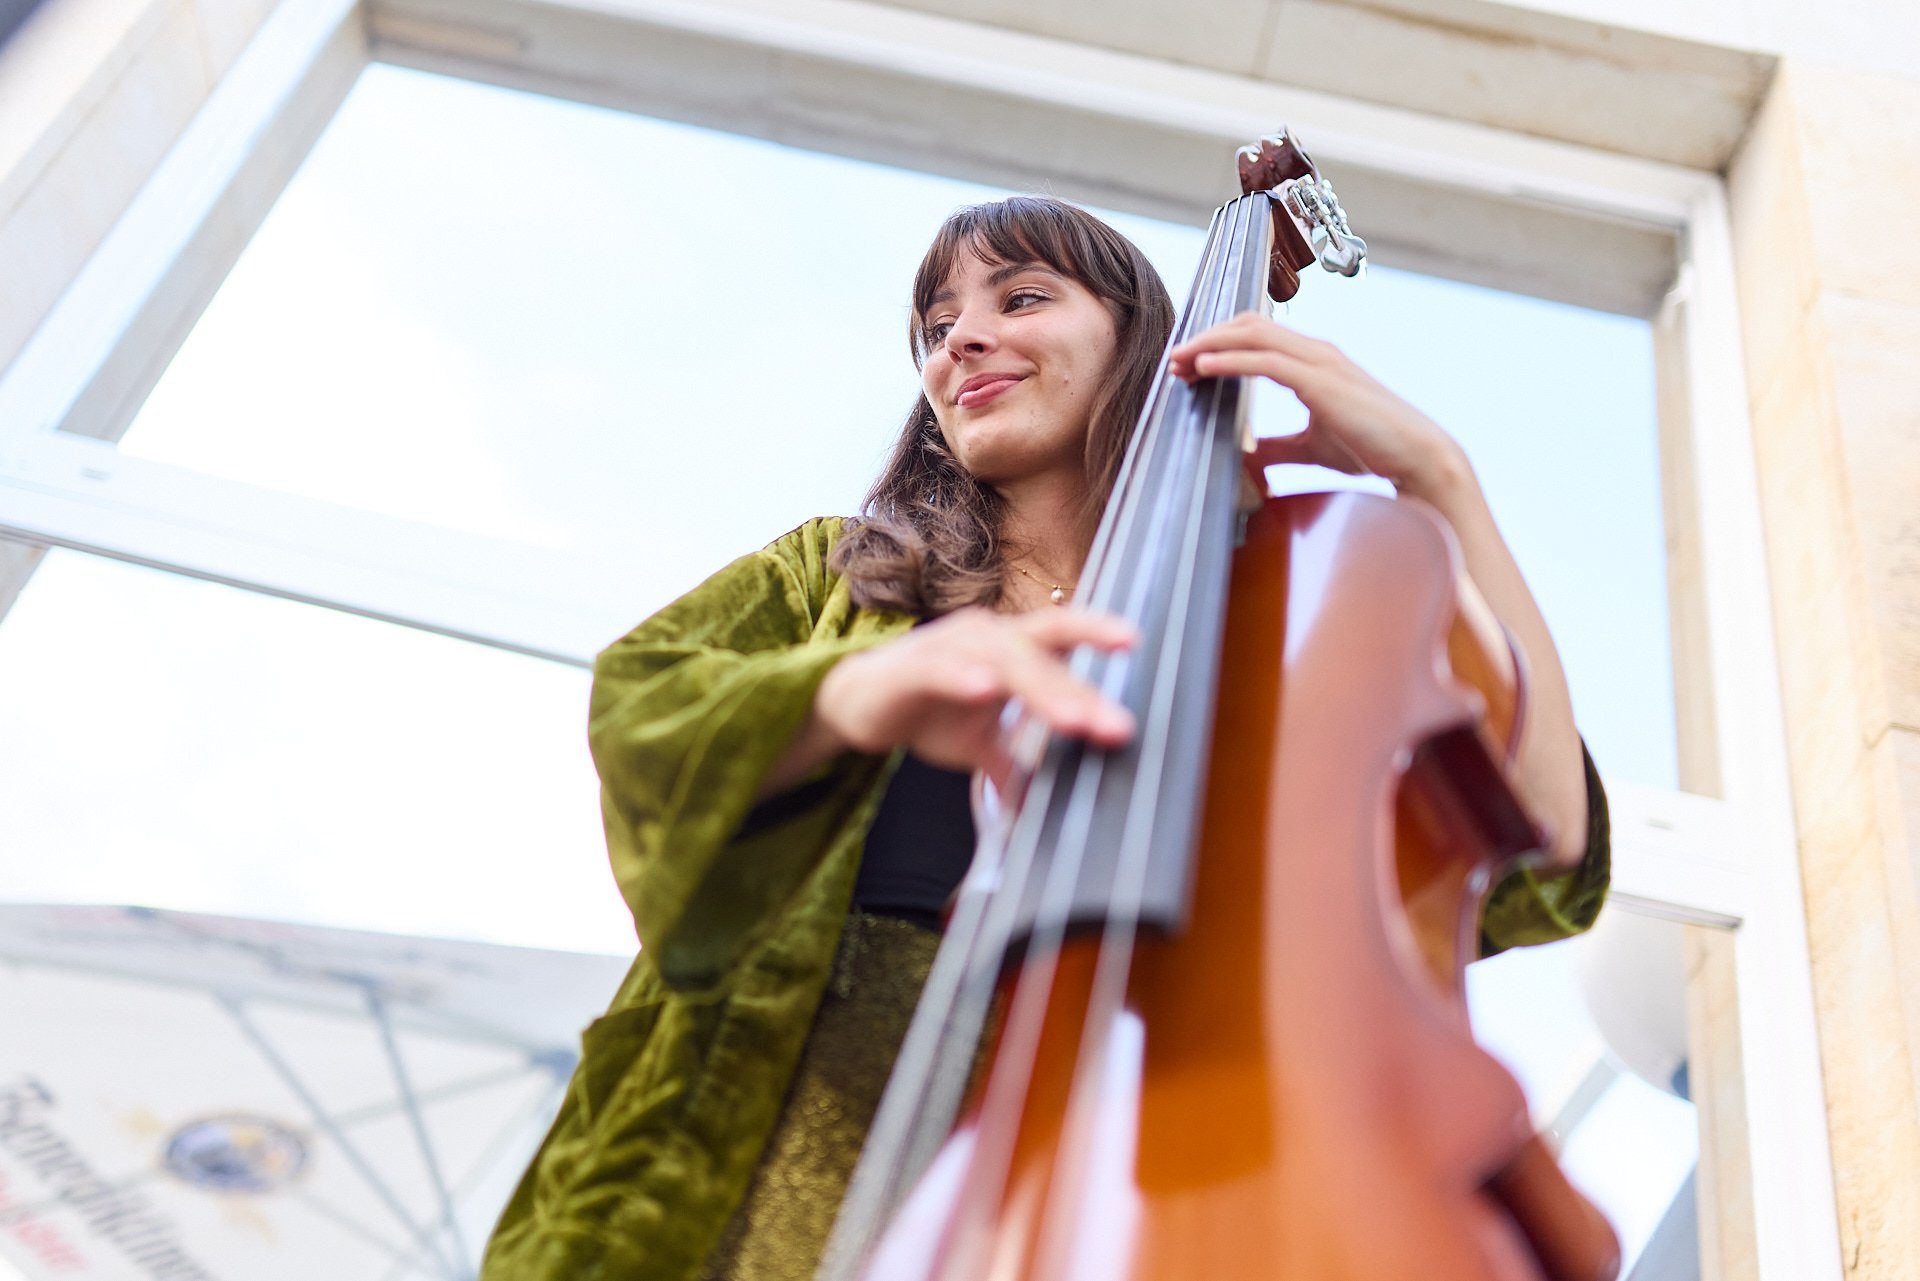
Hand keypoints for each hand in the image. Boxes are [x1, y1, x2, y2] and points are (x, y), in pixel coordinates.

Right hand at [814, 607, 1136, 773]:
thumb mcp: (982, 744)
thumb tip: (1047, 806)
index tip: (1136, 644)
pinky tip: (985, 690)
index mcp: (1008, 645)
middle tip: (1115, 726)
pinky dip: (963, 677)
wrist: (857, 703)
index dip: (1096, 631)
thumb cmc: (927, 709)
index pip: (1060, 632)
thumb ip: (1018, 765)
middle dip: (1079, 691)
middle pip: (1040, 653)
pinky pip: (941, 668)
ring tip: (1072, 719)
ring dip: (1040, 689)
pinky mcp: (910, 667)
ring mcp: (947, 646)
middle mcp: (984, 635)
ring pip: (1002, 660)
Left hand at [1169, 312, 1468, 496]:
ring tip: (1180, 362)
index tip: (1187, 365)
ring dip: (1210, 344)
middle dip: (1206, 338)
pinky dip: (1231, 360)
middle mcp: (1314, 352)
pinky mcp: (1320, 381)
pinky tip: (1205, 367)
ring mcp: (1319, 361)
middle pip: (1247, 325)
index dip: (1217, 343)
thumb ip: (1276, 448)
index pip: (1256, 335)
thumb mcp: (1309, 448)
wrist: (1417, 457)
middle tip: (1175, 361)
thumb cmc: (1372, 448)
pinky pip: (1266, 360)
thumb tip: (1245, 456)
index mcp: (1312, 361)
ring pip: (1252, 334)